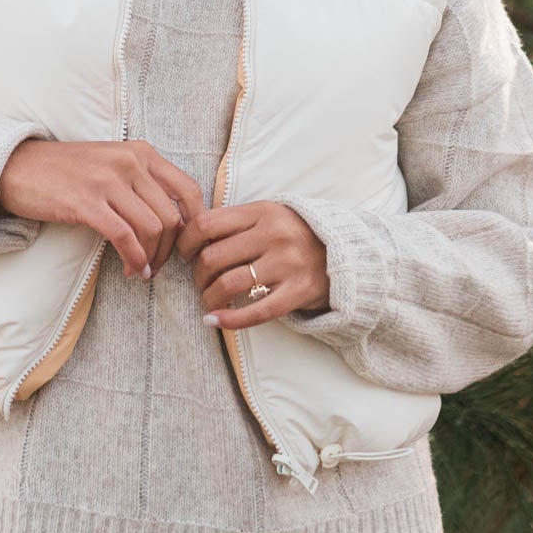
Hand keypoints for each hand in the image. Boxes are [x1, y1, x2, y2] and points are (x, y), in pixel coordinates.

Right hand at [0, 139, 206, 278]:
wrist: (17, 166)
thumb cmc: (65, 171)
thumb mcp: (111, 163)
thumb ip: (142, 182)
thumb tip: (173, 221)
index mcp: (141, 152)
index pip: (188, 189)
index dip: (194, 223)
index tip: (185, 246)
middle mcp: (129, 162)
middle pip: (172, 215)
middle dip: (170, 249)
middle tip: (158, 265)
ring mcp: (108, 181)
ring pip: (152, 228)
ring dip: (152, 258)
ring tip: (142, 271)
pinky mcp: (86, 202)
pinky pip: (125, 237)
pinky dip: (134, 259)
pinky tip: (132, 270)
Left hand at [176, 199, 330, 329]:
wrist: (347, 253)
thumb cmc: (296, 234)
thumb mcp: (269, 215)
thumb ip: (236, 222)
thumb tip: (190, 237)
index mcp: (262, 211)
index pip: (207, 223)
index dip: (186, 242)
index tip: (185, 254)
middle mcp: (274, 235)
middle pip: (213, 257)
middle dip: (197, 274)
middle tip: (200, 281)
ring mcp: (288, 264)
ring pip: (228, 284)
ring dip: (209, 297)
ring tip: (209, 301)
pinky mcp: (298, 292)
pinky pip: (255, 312)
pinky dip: (229, 320)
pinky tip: (214, 321)